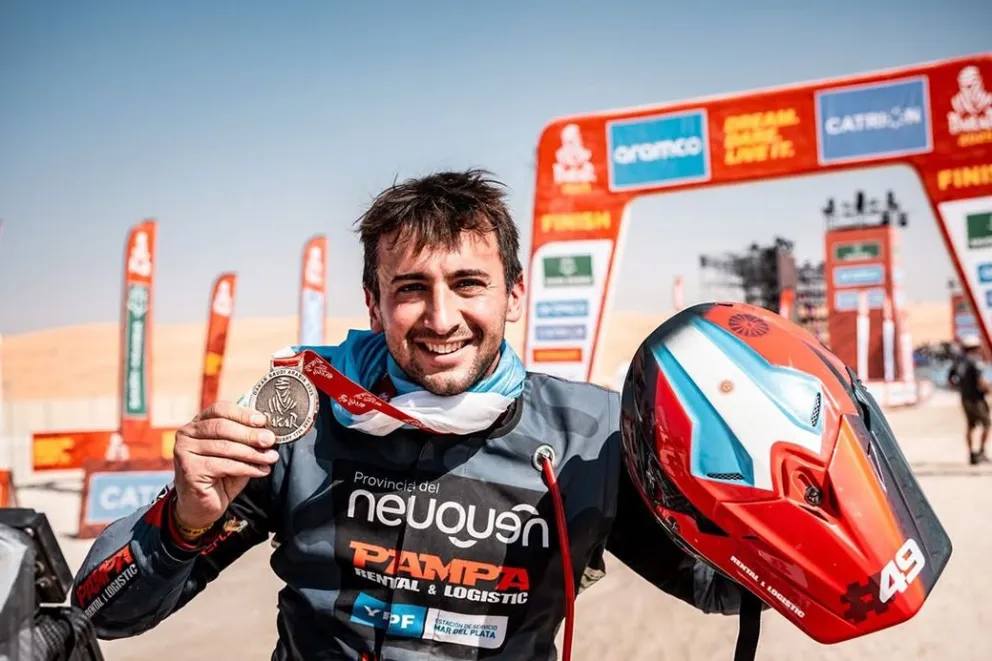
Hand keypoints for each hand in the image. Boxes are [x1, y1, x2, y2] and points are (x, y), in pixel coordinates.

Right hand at [172, 402, 277, 529]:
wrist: (201, 506)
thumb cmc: (220, 476)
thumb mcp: (235, 453)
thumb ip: (246, 440)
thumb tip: (269, 432)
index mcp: (197, 423)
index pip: (220, 409)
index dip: (242, 413)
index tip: (263, 420)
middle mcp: (186, 433)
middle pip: (222, 427)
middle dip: (250, 434)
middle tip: (270, 440)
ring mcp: (184, 451)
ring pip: (225, 447)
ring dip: (253, 453)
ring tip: (271, 458)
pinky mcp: (189, 469)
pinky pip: (224, 465)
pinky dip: (247, 468)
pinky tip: (261, 471)